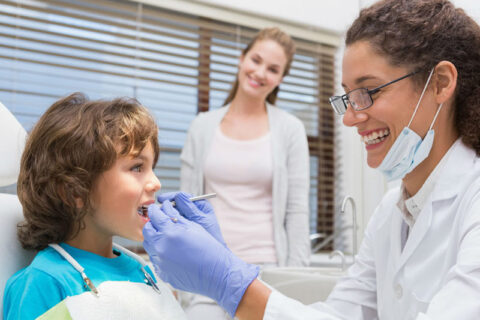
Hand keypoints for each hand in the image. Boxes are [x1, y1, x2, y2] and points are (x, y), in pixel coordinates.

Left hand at [143, 200, 258, 317]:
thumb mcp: (193, 227)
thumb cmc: (209, 248)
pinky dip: (159, 253)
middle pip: (147, 230)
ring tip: (166, 238)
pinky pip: (155, 259)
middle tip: (160, 222)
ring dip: (154, 239)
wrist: (216, 273)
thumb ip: (176, 217)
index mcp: (170, 233)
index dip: (155, 210)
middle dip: (153, 224)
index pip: (154, 216)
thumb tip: (165, 208)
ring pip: (148, 245)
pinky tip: (171, 252)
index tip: (157, 209)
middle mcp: (161, 247)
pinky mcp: (162, 273)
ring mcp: (160, 262)